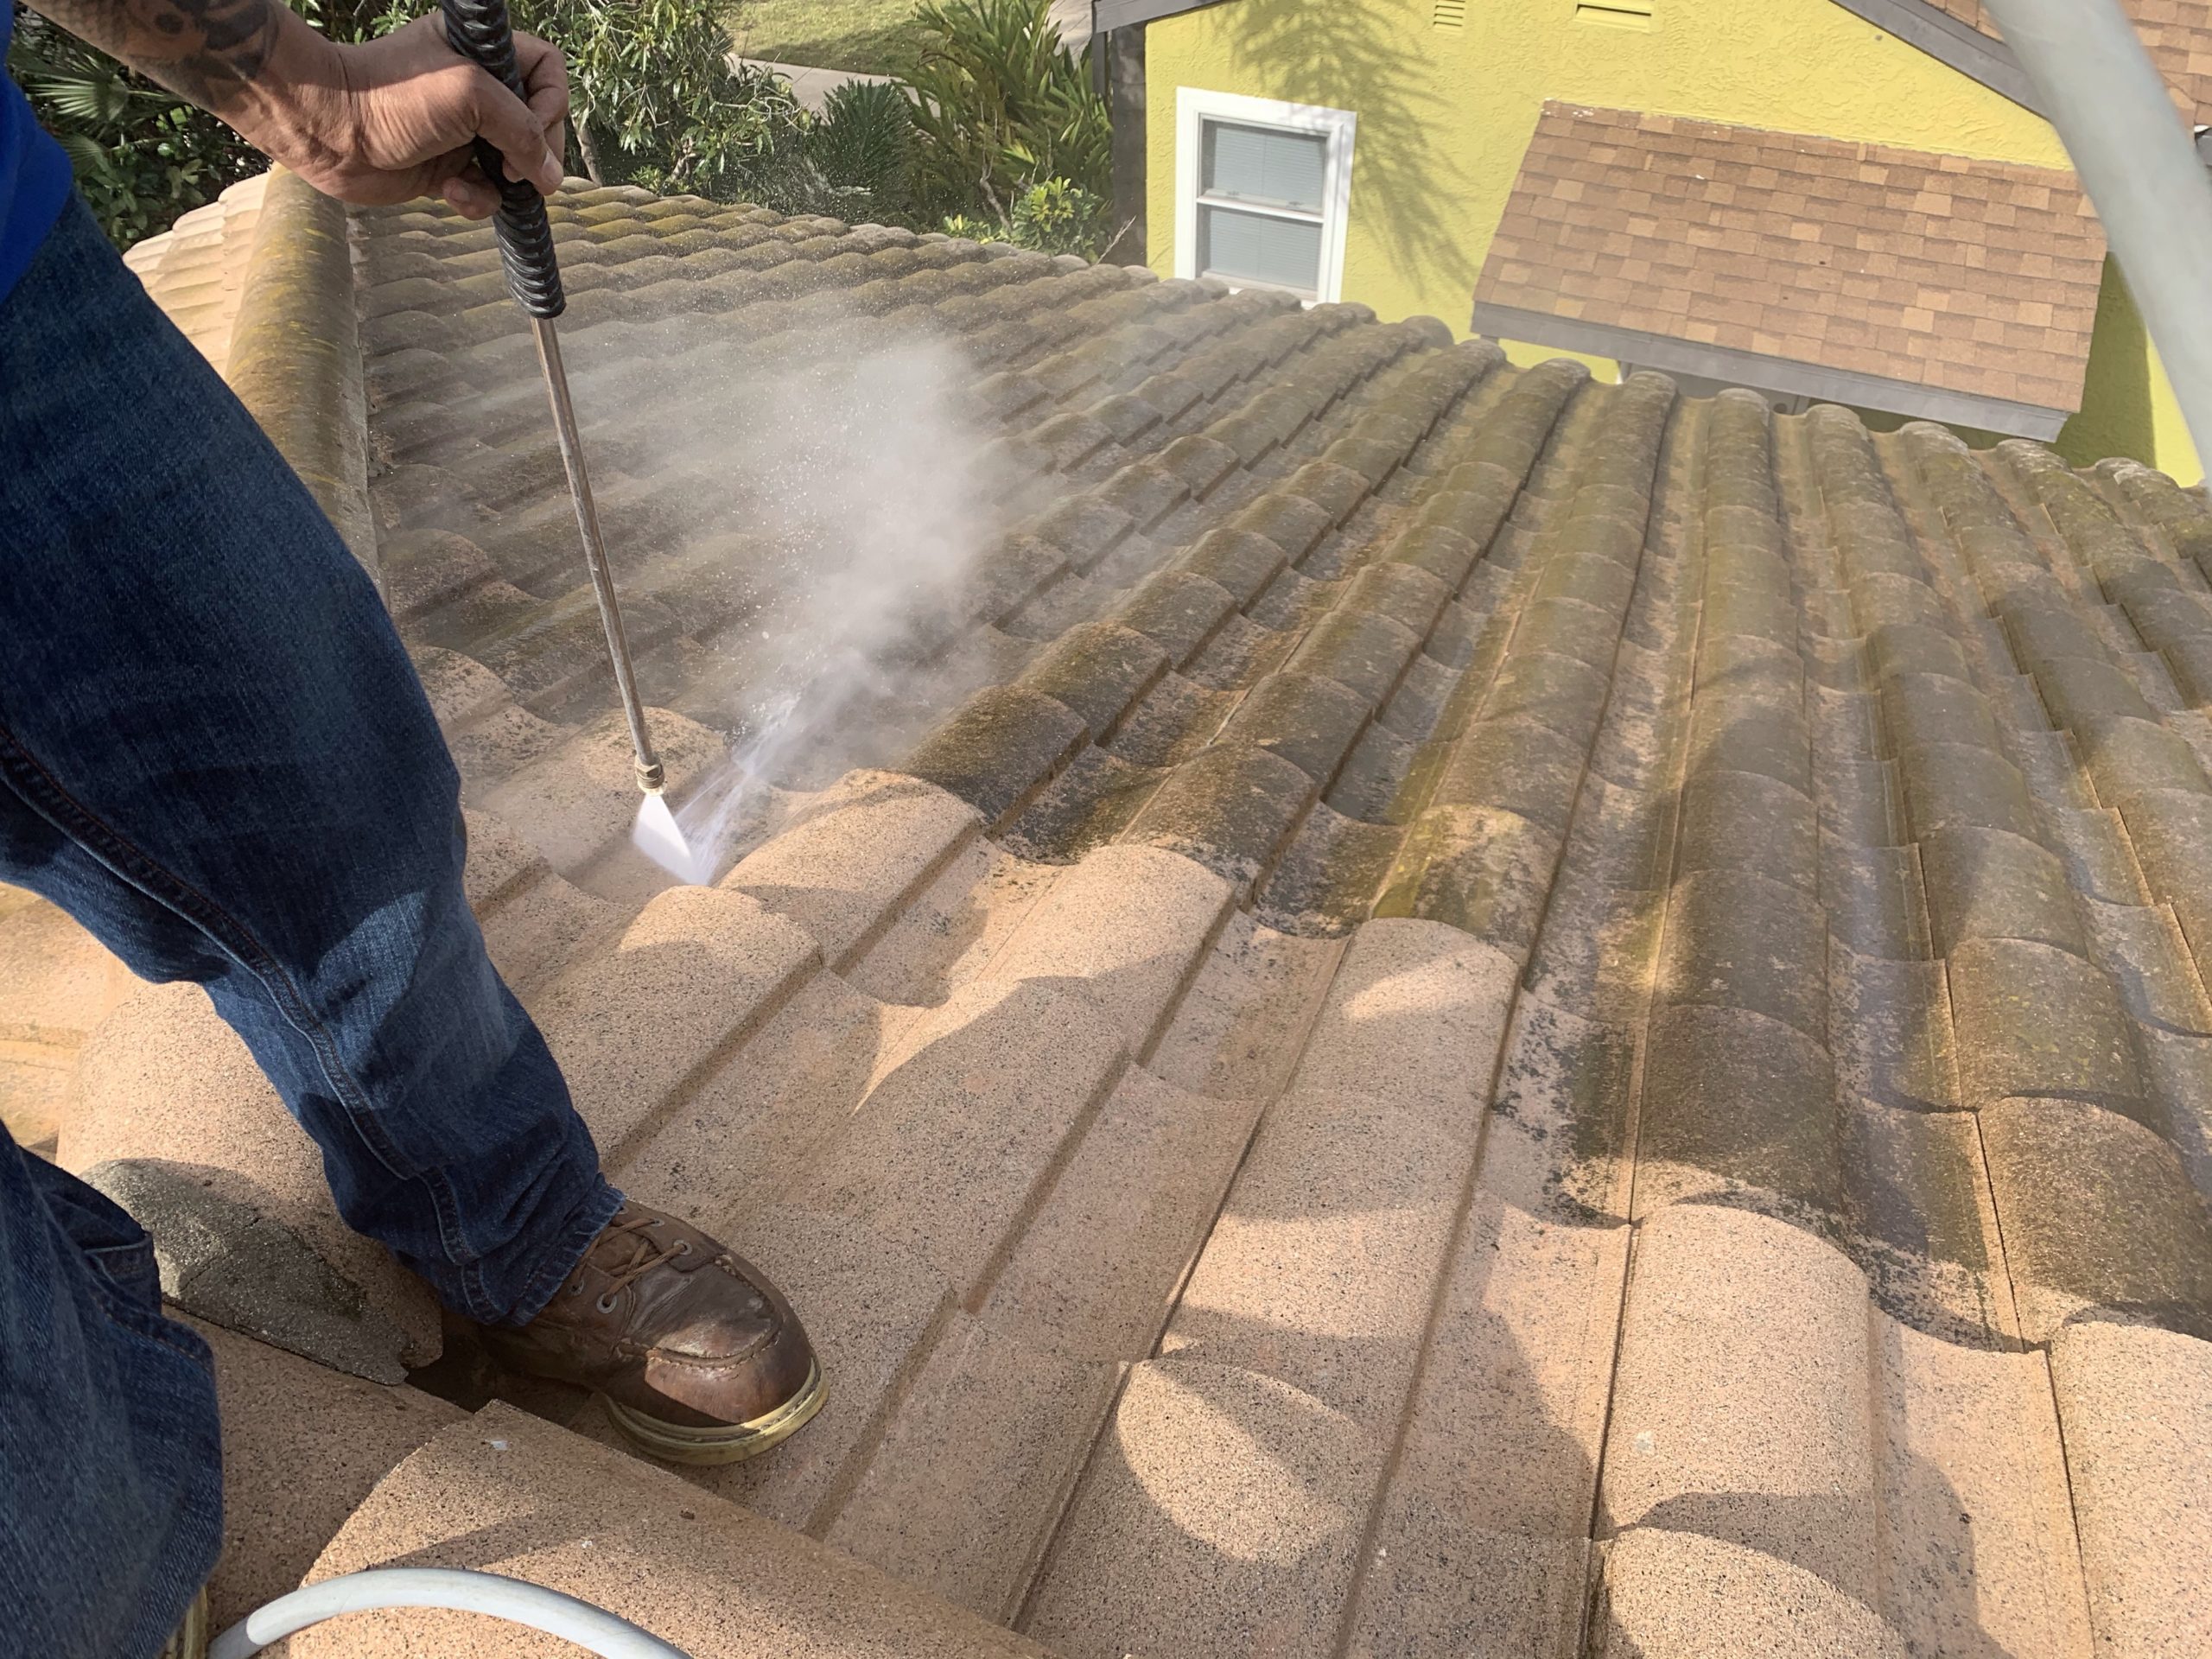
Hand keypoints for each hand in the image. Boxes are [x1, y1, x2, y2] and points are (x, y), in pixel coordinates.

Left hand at [252, 15, 568, 217]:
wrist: (330, 130)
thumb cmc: (391, 95)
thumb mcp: (471, 96)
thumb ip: (524, 131)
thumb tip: (552, 176)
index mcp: (483, 52)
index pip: (547, 70)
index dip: (553, 100)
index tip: (535, 124)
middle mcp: (477, 90)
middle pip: (539, 125)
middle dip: (532, 153)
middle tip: (513, 166)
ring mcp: (464, 132)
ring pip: (516, 165)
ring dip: (503, 183)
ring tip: (482, 180)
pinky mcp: (448, 168)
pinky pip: (485, 191)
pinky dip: (474, 198)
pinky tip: (447, 190)